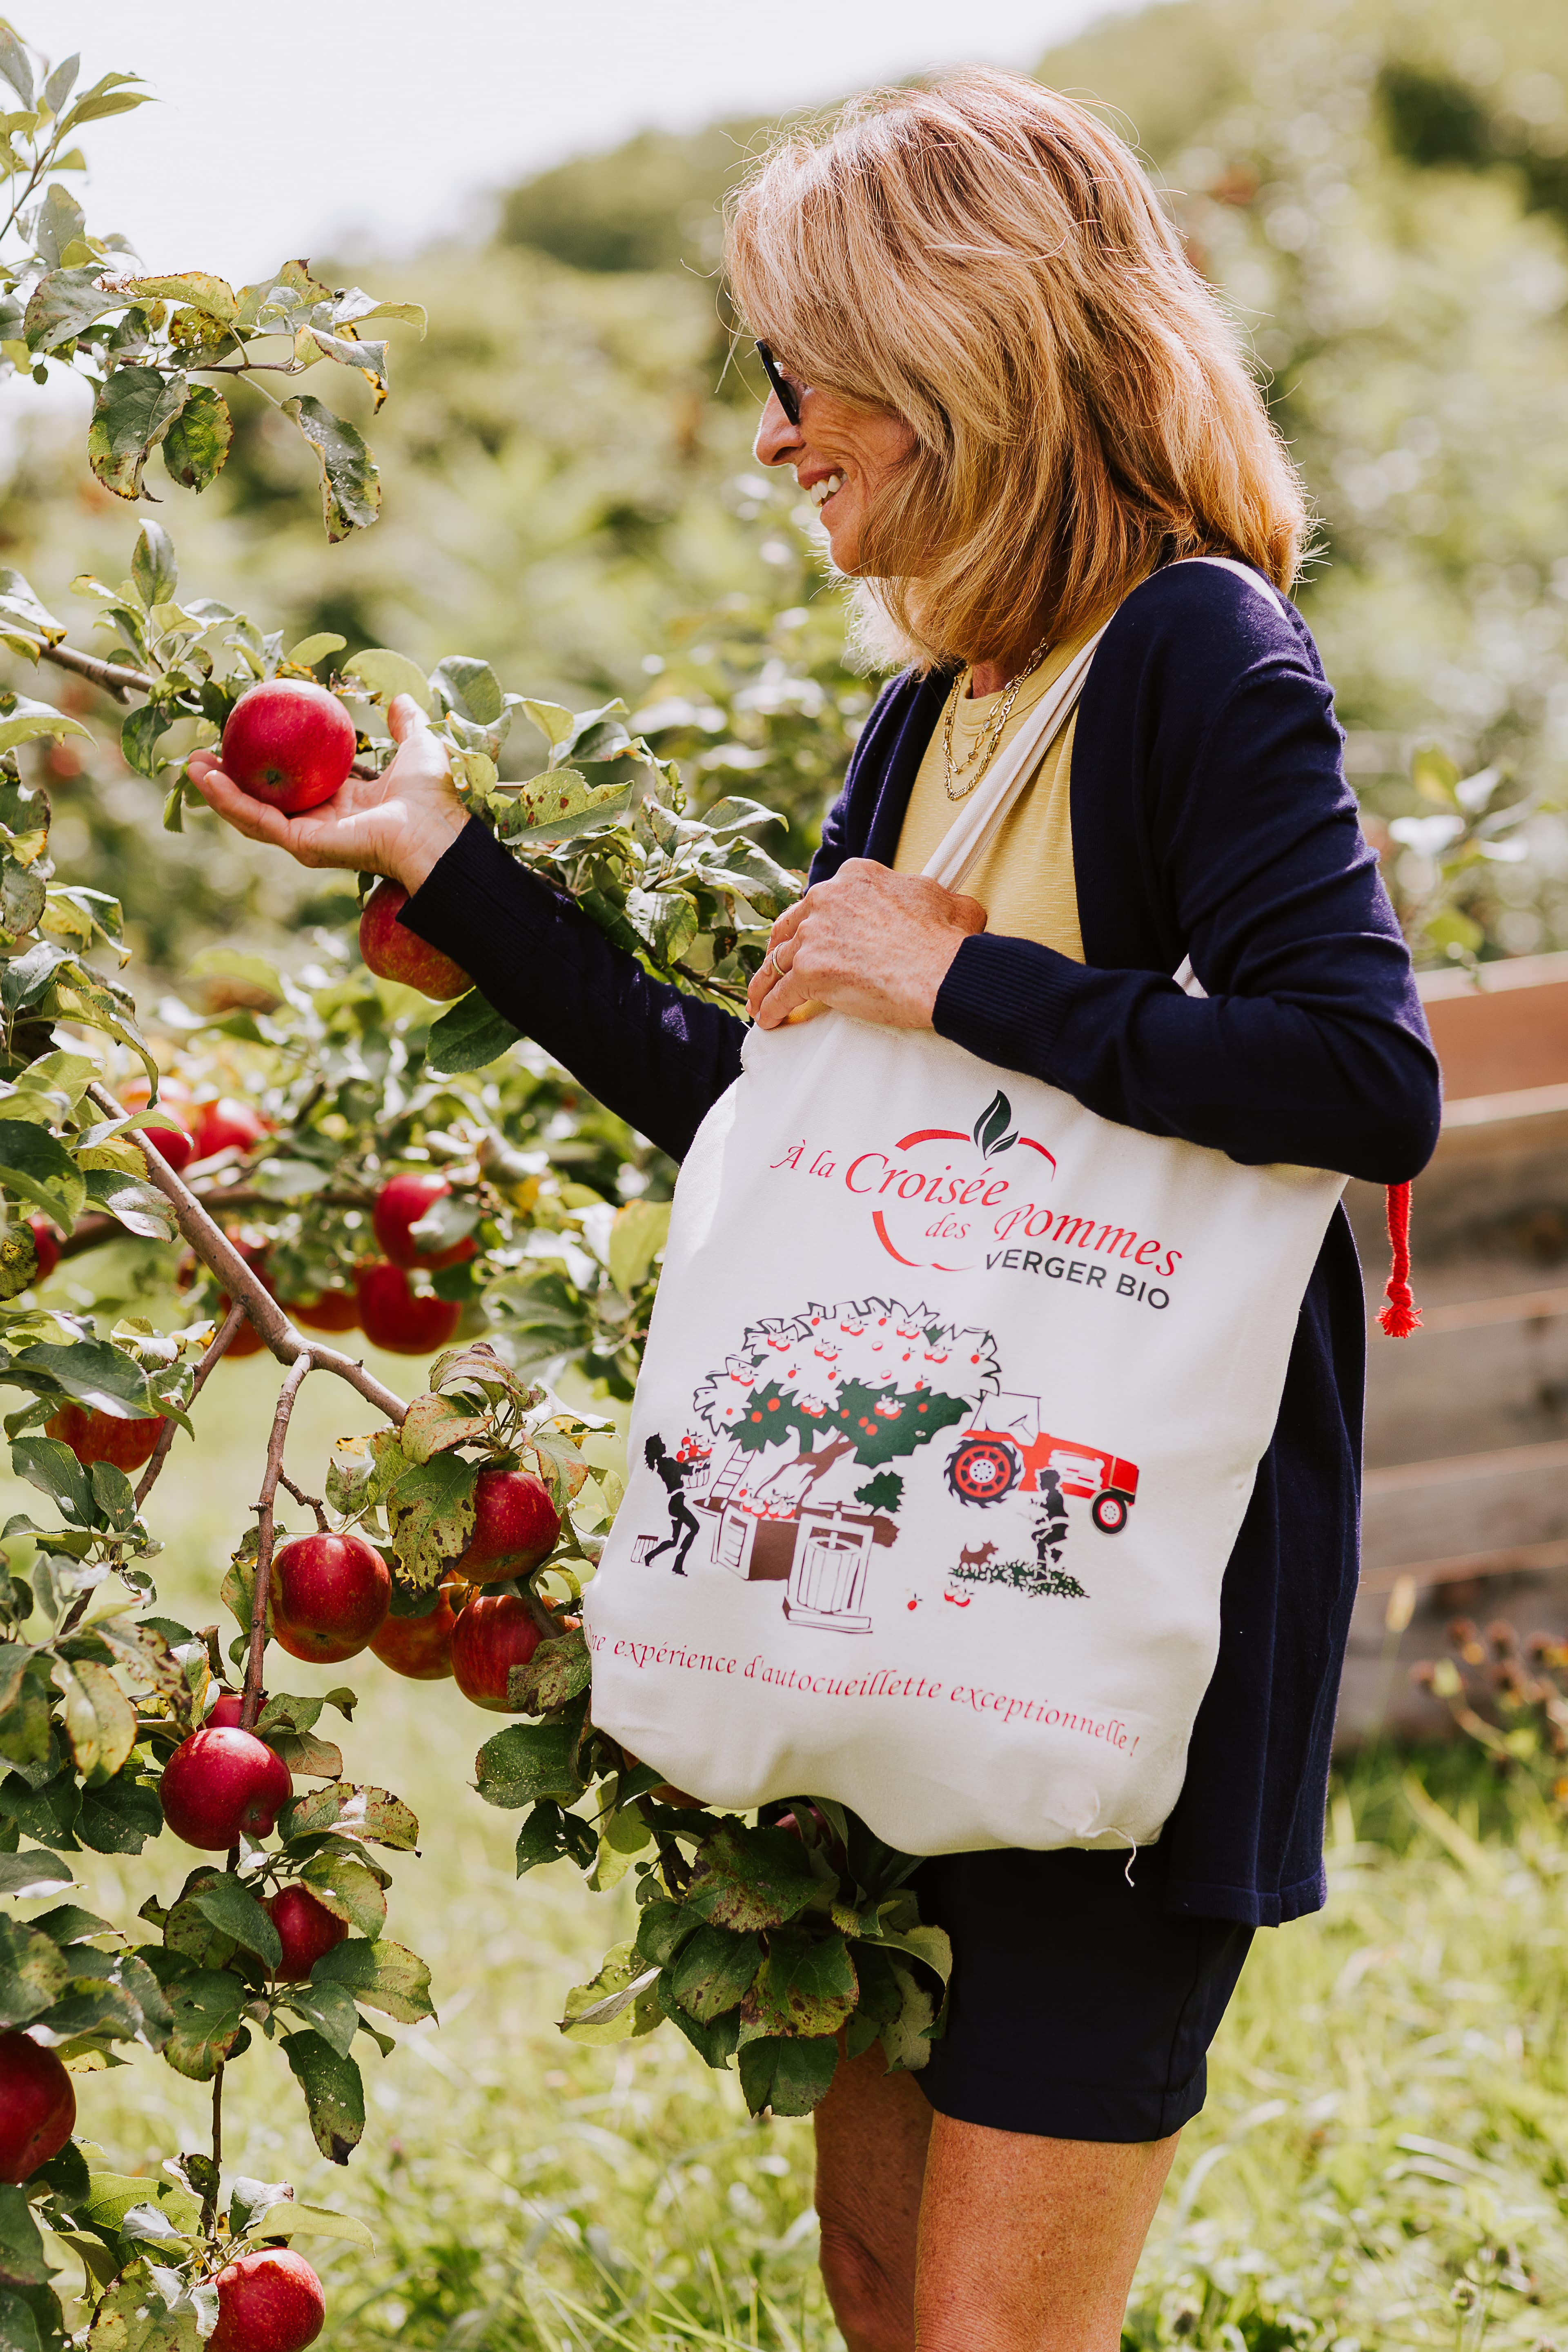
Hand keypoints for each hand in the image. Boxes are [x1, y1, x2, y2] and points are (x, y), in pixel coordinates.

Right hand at [186, 694, 466, 892]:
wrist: (435, 831)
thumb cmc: (431, 796)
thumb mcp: (415, 747)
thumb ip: (404, 725)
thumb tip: (400, 700)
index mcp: (342, 804)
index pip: (293, 785)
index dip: (266, 763)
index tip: (244, 737)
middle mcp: (320, 823)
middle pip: (263, 802)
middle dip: (230, 782)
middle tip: (204, 754)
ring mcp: (308, 837)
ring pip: (250, 814)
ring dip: (217, 791)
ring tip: (190, 765)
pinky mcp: (301, 844)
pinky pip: (257, 820)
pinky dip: (229, 801)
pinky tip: (207, 778)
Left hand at [746, 859, 986, 1030]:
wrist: (944, 972)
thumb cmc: (947, 942)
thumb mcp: (947, 902)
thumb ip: (930, 897)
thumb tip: (949, 906)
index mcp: (856, 878)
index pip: (822, 899)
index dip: (815, 921)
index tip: (814, 935)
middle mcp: (828, 899)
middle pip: (791, 926)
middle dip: (782, 948)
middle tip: (779, 966)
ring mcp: (815, 934)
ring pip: (778, 960)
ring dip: (766, 982)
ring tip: (761, 999)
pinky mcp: (810, 971)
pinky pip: (781, 993)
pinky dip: (771, 1007)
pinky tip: (769, 1019)